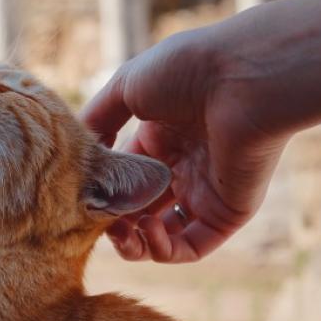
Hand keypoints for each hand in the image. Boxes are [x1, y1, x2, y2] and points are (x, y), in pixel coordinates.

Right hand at [81, 29, 288, 262]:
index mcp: (160, 137)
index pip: (124, 177)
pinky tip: (147, 229)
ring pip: (163, 237)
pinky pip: (191, 246)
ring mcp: (204, 192)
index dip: (101, 190)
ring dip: (135, 243)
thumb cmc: (185, 71)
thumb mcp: (126, 86)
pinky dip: (164, 249)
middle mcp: (182, 167)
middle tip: (98, 220)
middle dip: (114, 221)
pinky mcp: (227, 213)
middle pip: (140, 210)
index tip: (82, 194)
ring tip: (120, 232)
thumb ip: (98, 118)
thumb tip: (81, 153)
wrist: (239, 76)